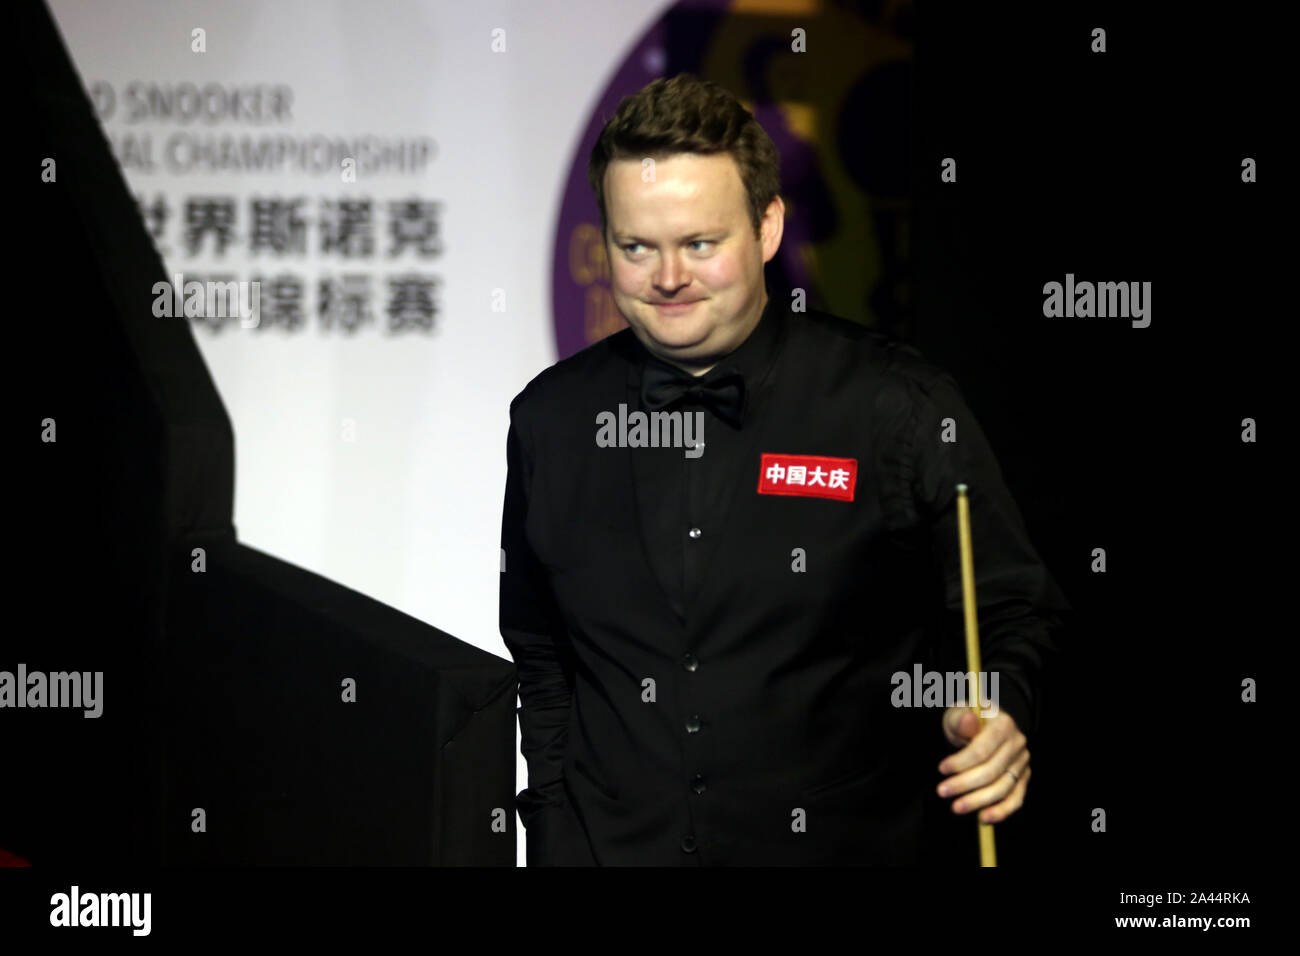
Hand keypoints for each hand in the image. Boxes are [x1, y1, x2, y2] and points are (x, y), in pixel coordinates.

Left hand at [935, 706, 1030, 823]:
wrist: (982, 726)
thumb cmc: (965, 721)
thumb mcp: (957, 714)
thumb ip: (961, 719)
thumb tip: (968, 719)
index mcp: (1004, 724)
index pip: (982, 750)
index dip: (961, 762)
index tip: (942, 769)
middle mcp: (1018, 743)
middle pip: (992, 771)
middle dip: (964, 784)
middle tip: (942, 792)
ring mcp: (1022, 762)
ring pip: (1003, 787)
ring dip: (978, 801)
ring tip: (956, 807)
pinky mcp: (1023, 777)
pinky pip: (1016, 799)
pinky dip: (1001, 811)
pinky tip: (983, 818)